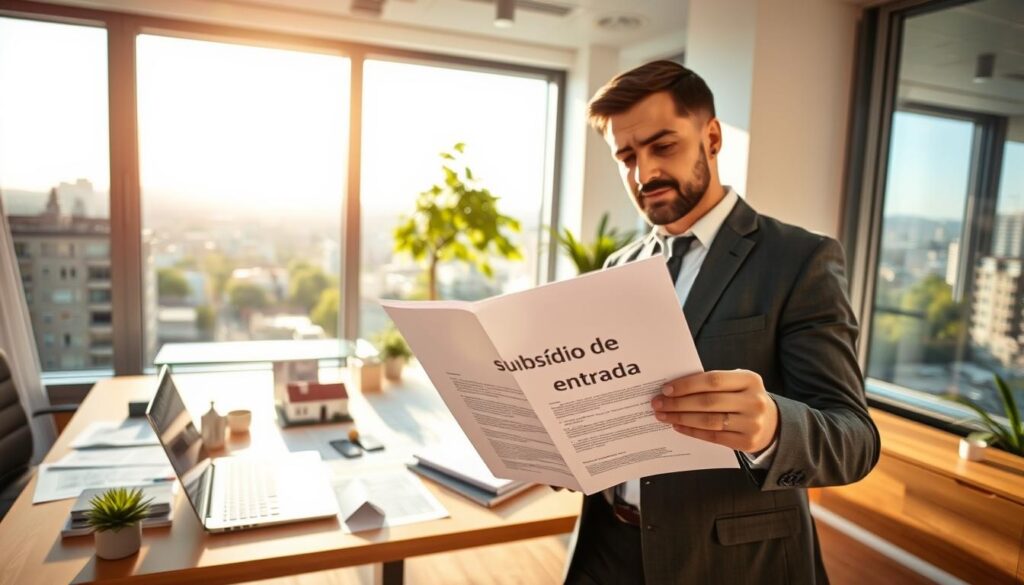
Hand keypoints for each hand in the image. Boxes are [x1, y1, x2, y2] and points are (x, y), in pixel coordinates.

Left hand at [651, 369, 778, 453]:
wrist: (774, 424)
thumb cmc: (745, 399)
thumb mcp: (738, 384)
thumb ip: (714, 383)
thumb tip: (676, 387)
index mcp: (750, 380)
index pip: (713, 380)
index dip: (687, 384)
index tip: (666, 388)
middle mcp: (753, 401)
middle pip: (708, 402)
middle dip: (678, 403)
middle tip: (658, 403)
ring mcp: (752, 423)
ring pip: (709, 420)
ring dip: (681, 417)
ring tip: (663, 415)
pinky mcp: (747, 442)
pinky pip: (713, 436)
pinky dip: (692, 431)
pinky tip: (678, 426)